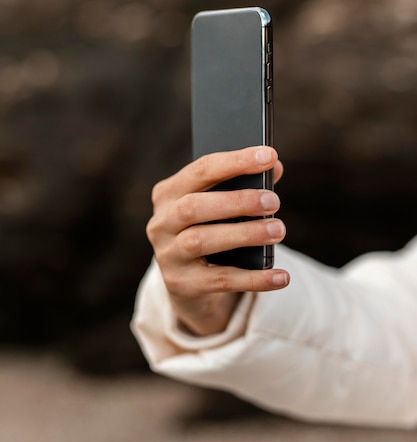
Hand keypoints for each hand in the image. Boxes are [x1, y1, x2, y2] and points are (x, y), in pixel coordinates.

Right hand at [146, 146, 288, 335]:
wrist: (189, 284)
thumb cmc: (209, 231)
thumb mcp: (220, 207)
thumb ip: (244, 185)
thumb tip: (274, 168)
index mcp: (168, 194)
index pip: (200, 170)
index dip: (235, 162)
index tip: (269, 155)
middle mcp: (161, 223)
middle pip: (193, 207)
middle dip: (237, 201)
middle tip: (273, 201)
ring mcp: (168, 256)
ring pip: (202, 241)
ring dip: (244, 234)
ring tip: (278, 230)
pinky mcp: (183, 286)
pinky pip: (221, 280)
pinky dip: (254, 278)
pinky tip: (281, 276)